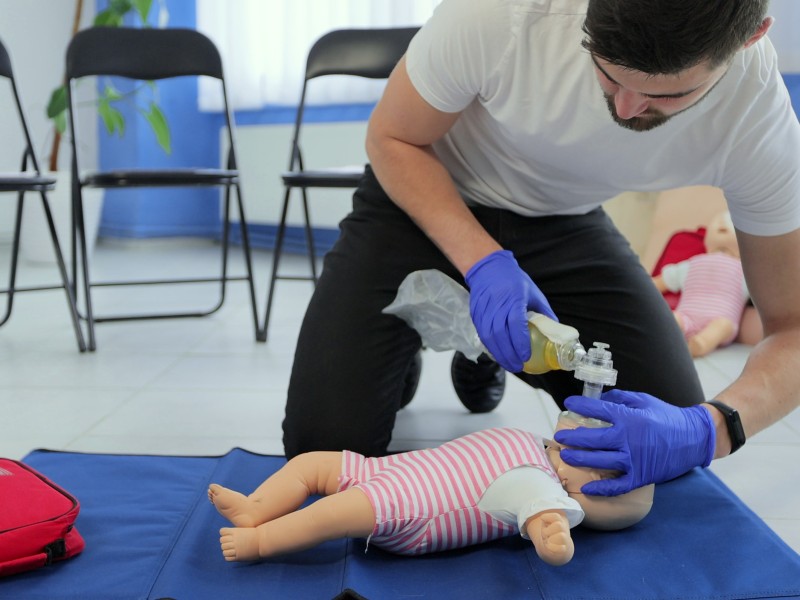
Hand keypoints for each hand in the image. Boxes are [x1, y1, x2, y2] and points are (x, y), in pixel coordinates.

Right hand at [465, 250, 555, 371]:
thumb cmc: (513, 279)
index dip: (520, 342)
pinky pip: (482, 334)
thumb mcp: (533, 292)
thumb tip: (555, 332)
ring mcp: (484, 310)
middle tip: (518, 367)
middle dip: (509, 354)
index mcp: (514, 298)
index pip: (516, 324)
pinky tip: (498, 354)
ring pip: (488, 337)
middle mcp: (497, 305)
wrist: (487, 268)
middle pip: (500, 335)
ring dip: (498, 354)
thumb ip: (543, 312)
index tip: (527, 356)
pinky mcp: (475, 314)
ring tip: (509, 364)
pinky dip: (490, 347)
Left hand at [552, 389, 715, 495]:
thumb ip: (619, 399)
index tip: (567, 404)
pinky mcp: (641, 476)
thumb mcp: (643, 400)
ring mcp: (634, 460)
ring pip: (600, 461)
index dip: (580, 406)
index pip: (597, 410)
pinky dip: (602, 489)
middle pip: (592, 439)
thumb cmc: (667, 416)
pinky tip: (587, 488)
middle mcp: (628, 439)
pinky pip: (618, 485)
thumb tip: (598, 400)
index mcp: (629, 418)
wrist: (694, 438)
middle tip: (559, 437)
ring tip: (565, 456)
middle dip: (572, 438)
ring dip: (579, 459)